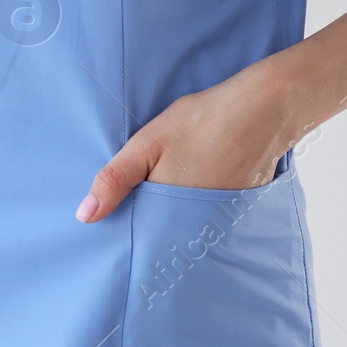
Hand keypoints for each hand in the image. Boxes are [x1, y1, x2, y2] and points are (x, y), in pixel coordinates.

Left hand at [75, 63, 295, 223]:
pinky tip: (196, 180)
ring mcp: (220, 219)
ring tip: (171, 186)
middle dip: (150, 221)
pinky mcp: (237, 208)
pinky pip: (208, 215)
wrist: (262, 108)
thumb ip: (115, 179)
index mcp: (171, 214)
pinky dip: (197, 205)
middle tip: (141, 198)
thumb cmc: (201, 122)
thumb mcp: (147, 144)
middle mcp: (198, 226)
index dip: (128, 229)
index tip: (115, 222)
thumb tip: (84, 216)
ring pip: (186, 224)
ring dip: (174, 214)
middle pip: (164, 233)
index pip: (141, 237)